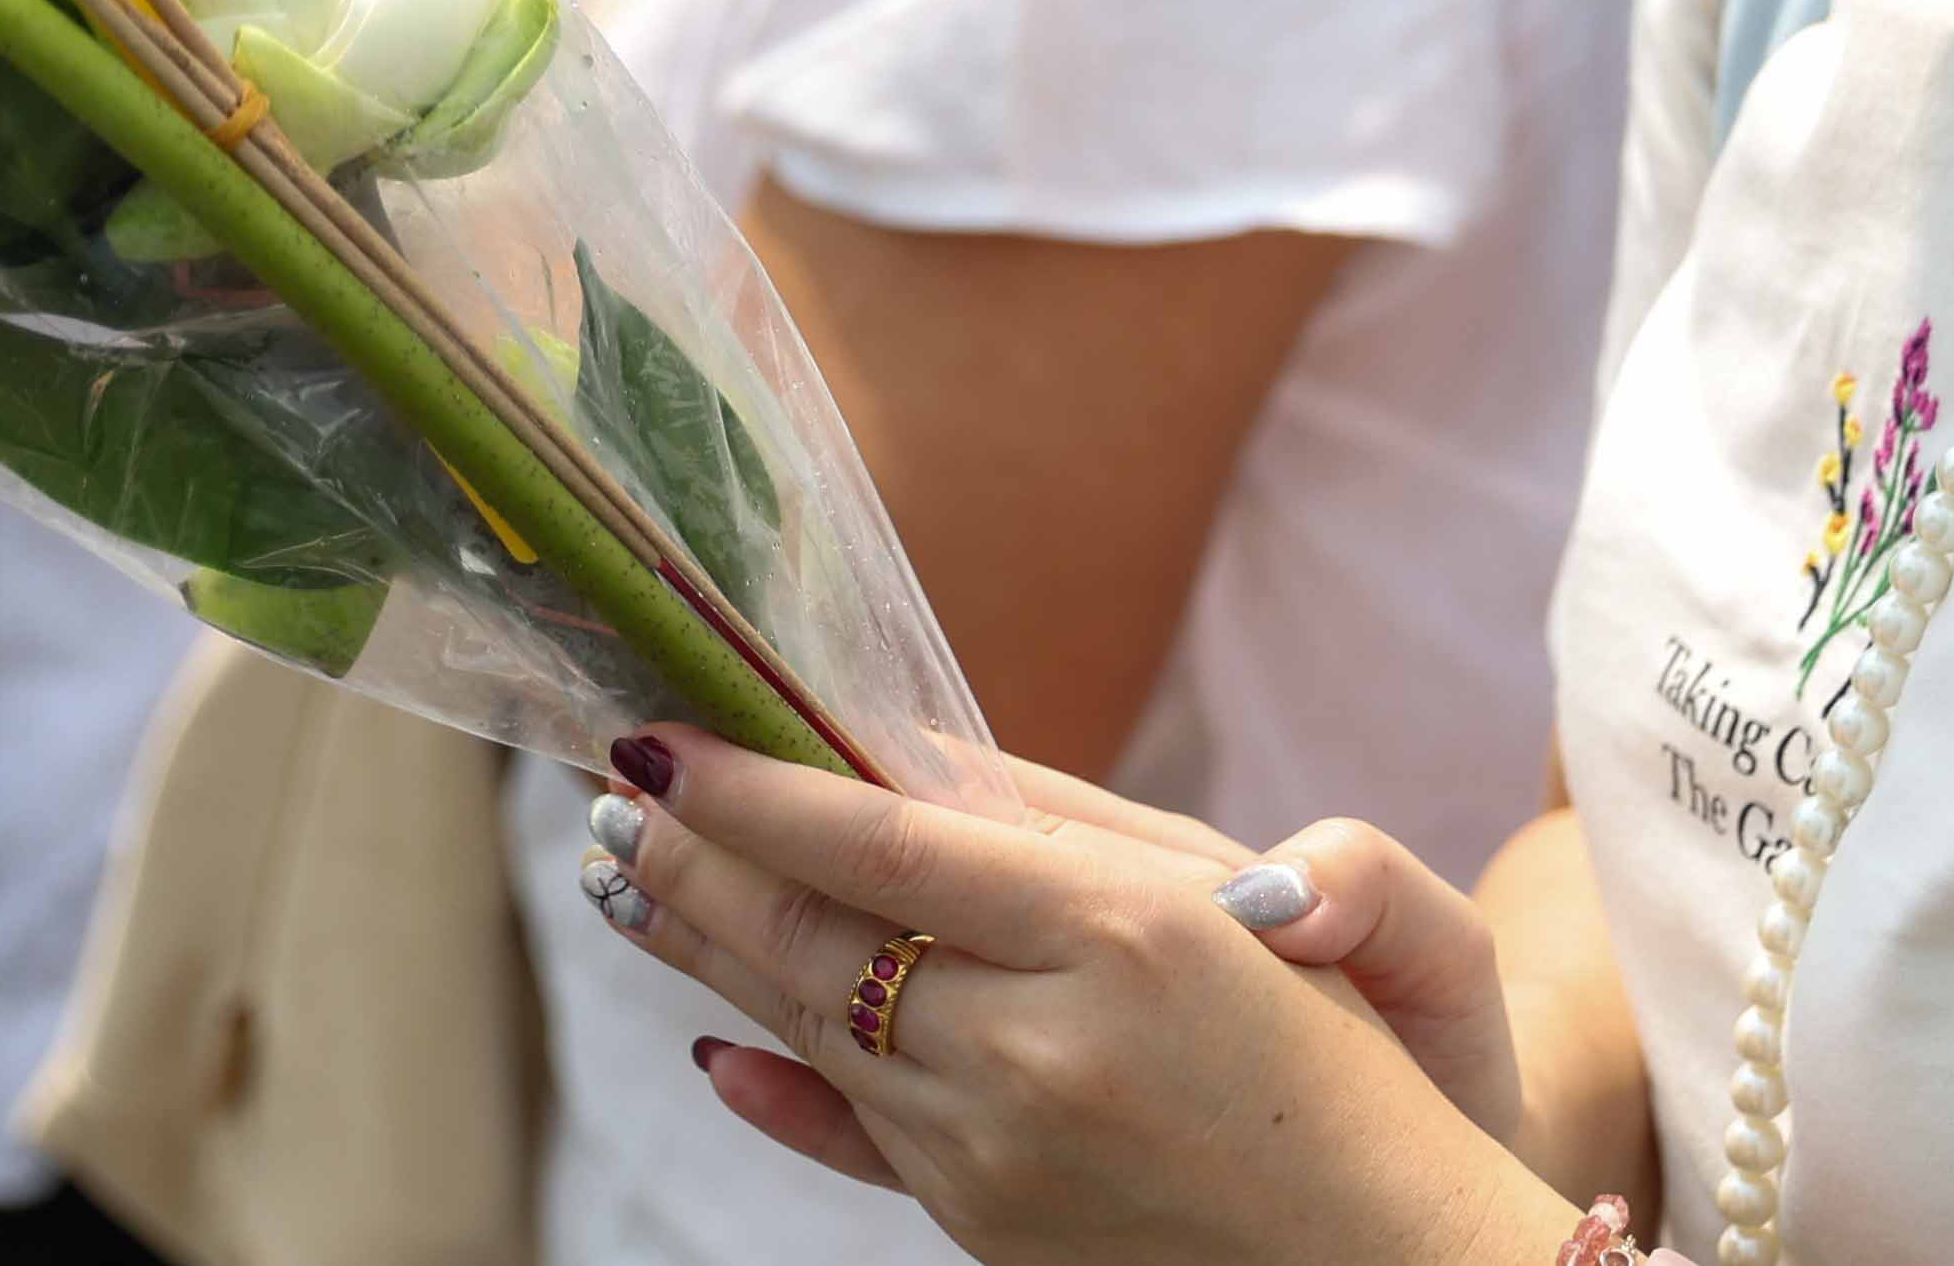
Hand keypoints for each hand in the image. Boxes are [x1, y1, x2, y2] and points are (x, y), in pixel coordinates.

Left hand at [584, 730, 1570, 1265]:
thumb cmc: (1344, 1055)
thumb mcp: (1246, 899)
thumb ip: (1087, 822)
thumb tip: (926, 758)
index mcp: (1121, 935)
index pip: (886, 844)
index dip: (758, 790)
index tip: (665, 736)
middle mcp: (1039, 1045)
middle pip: (818, 938)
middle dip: (698, 858)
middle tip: (609, 789)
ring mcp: (996, 1151)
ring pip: (813, 1028)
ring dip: (707, 946)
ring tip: (629, 876)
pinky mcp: (980, 1223)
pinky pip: (845, 1132)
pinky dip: (764, 1072)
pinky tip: (707, 1034)